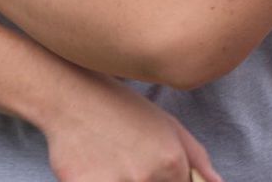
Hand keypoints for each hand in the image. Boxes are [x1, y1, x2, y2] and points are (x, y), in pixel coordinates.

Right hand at [44, 75, 222, 181]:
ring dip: (123, 180)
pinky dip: (98, 181)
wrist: (75, 98)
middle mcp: (147, 176)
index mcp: (172, 163)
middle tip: (132, 161)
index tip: (155, 171)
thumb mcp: (169, 125)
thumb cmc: (125, 110)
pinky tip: (95, 167)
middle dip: (146, 180)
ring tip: (115, 162)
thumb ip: (197, 158)